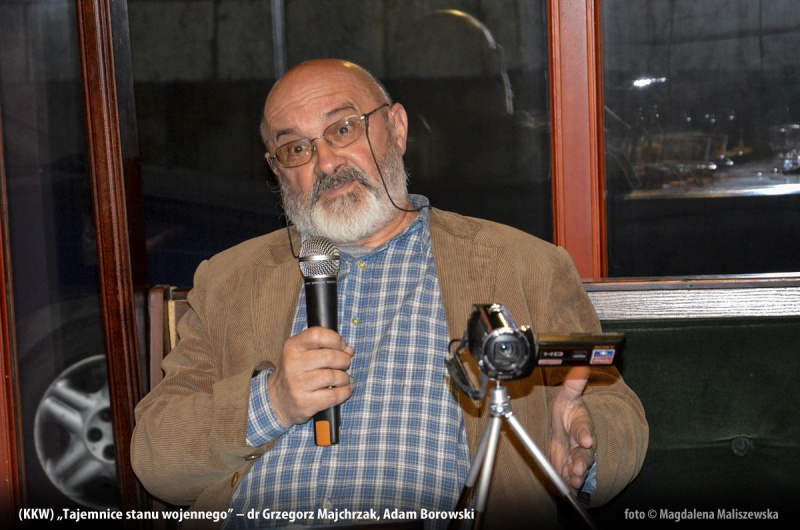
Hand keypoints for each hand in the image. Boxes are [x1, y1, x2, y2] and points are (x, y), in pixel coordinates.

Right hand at [267, 326, 353, 426]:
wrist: (276, 401)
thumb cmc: (295, 374)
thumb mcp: (302, 354)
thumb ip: (325, 348)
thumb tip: (349, 350)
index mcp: (292, 347)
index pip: (317, 335)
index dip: (335, 340)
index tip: (341, 347)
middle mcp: (293, 364)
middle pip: (329, 356)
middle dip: (344, 360)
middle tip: (344, 364)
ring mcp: (298, 385)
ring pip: (333, 376)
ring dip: (344, 377)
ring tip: (342, 379)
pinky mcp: (305, 403)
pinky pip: (333, 395)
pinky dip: (344, 392)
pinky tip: (344, 390)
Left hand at [549, 366, 596, 494]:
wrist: (564, 429)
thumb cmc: (568, 413)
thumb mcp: (567, 397)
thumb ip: (573, 384)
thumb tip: (581, 365)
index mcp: (583, 425)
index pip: (585, 429)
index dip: (585, 434)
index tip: (585, 439)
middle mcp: (583, 444)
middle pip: (585, 454)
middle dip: (582, 461)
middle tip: (578, 468)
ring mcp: (577, 457)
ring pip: (580, 468)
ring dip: (576, 475)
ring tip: (573, 480)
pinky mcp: (569, 468)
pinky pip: (571, 478)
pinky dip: (569, 484)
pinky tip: (567, 488)